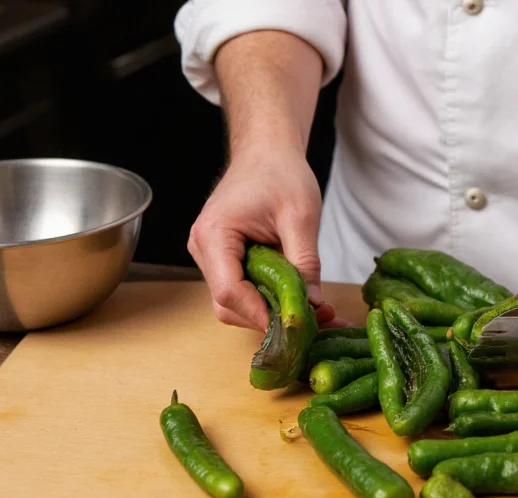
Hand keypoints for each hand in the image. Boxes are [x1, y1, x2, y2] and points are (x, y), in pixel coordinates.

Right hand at [187, 147, 346, 330]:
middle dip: (268, 318)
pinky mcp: (222, 260)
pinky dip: (268, 300)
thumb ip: (306, 263)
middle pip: (228, 304)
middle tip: (312, 321)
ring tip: (311, 311)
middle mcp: (203, 248)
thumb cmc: (280, 174)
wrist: (266, 153)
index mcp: (215, 234)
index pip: (229, 291)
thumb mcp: (301, 217)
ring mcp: (209, 256)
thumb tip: (315, 307)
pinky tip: (296, 299)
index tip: (295, 326)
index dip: (261, 315)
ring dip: (270, 312)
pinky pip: (241, 290)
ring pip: (234, 303)